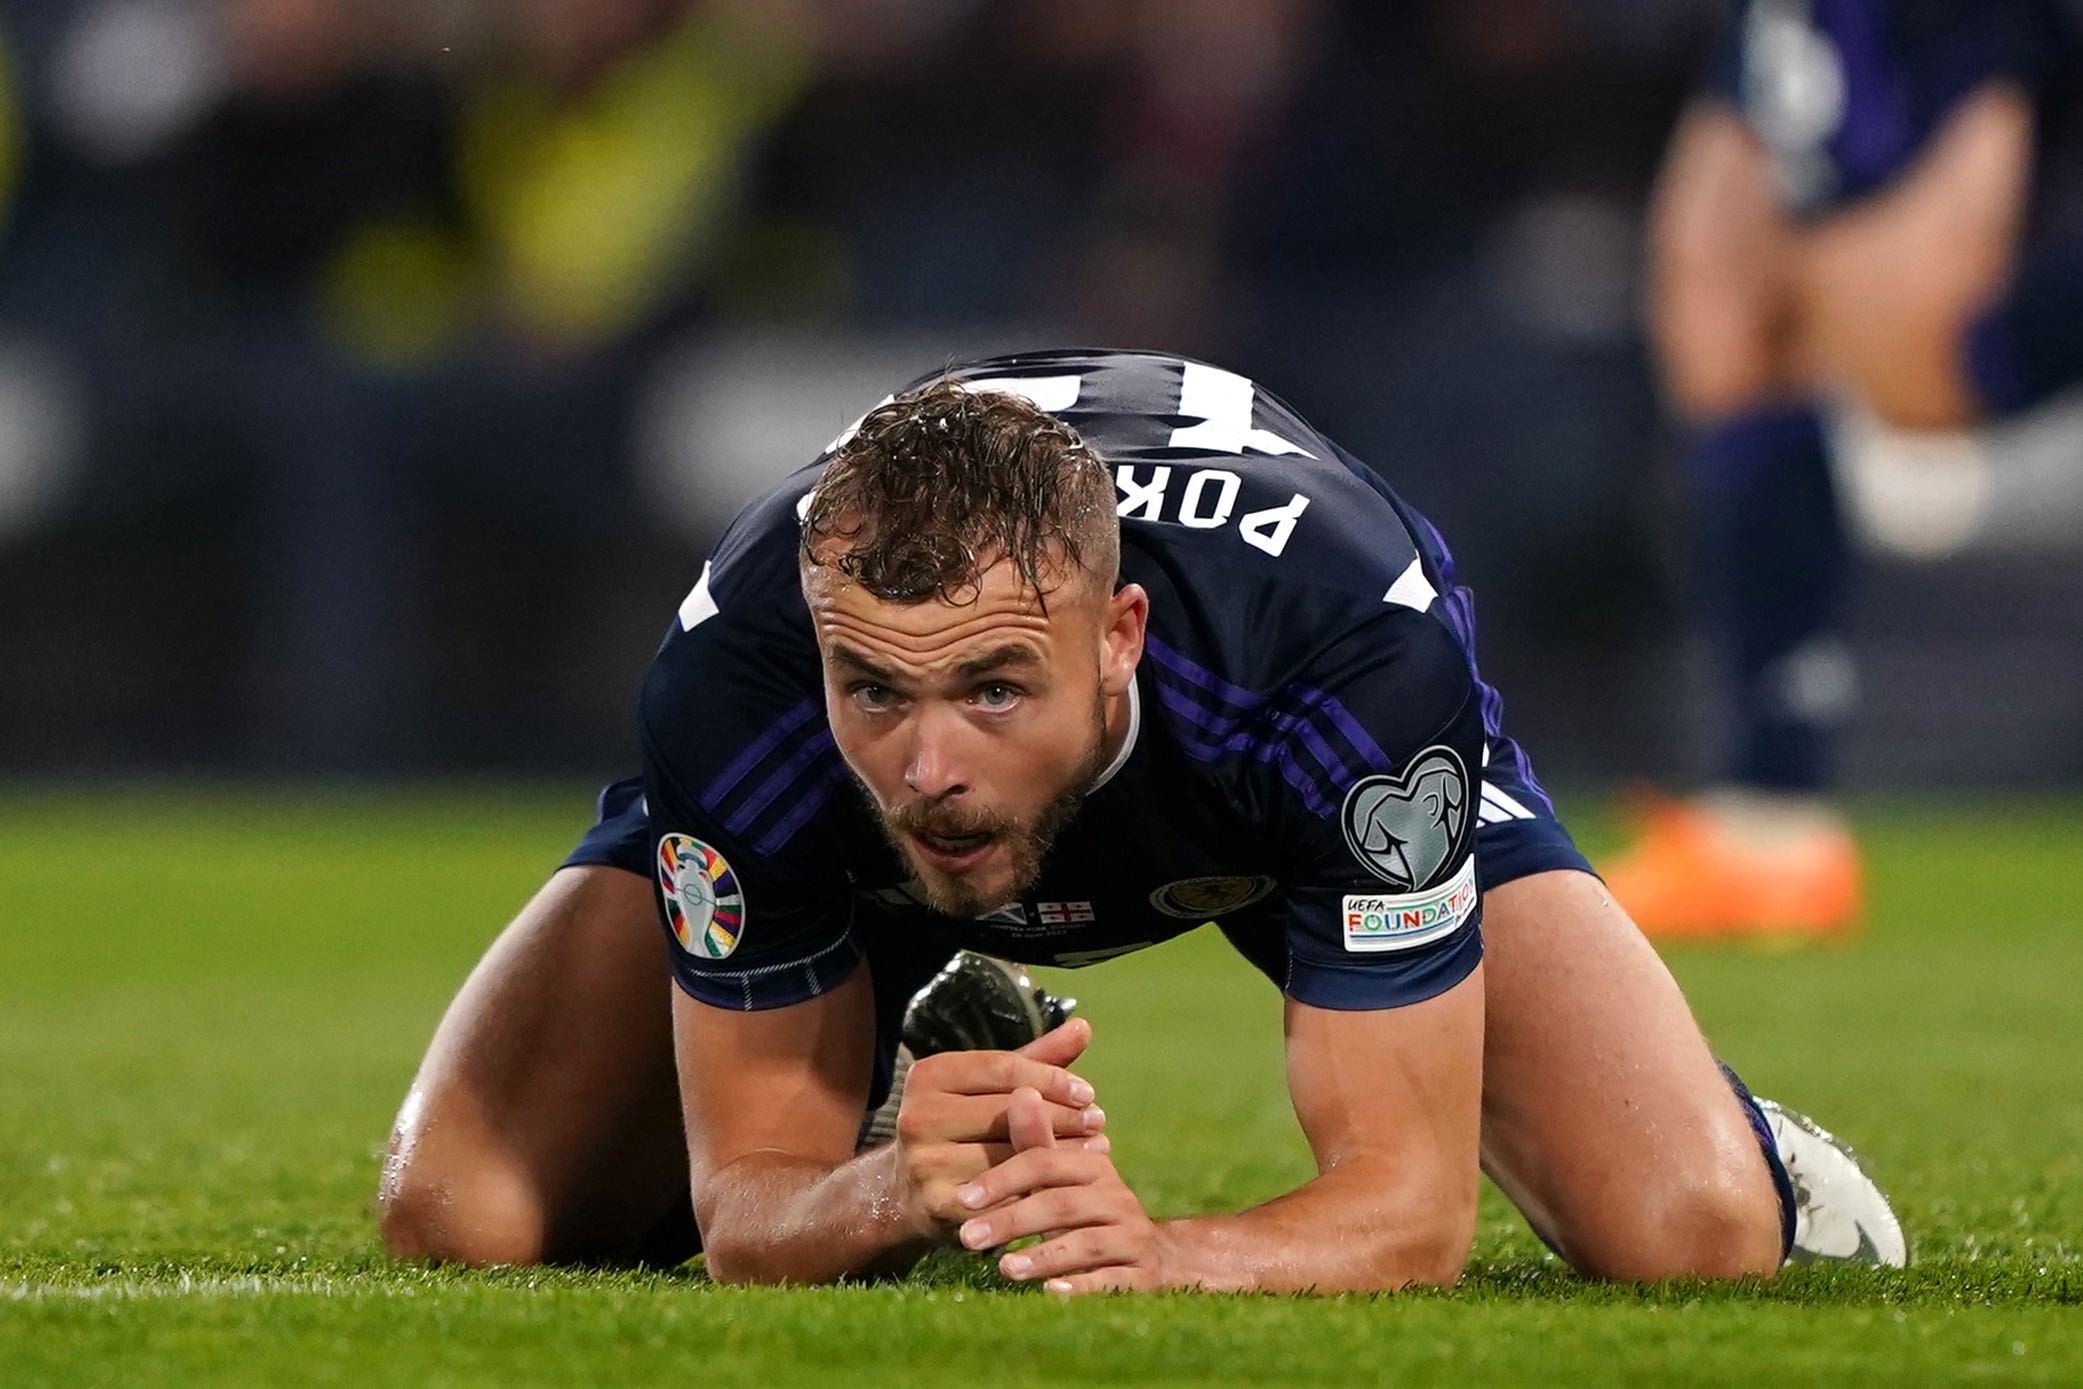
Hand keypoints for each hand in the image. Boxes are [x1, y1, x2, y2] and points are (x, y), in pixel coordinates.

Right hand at [890, 1018, 1106, 1241]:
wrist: (908, 1193)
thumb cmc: (961, 1127)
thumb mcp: (988, 1088)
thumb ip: (1035, 1059)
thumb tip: (1084, 1026)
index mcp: (928, 1075)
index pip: (1002, 1068)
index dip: (1050, 1078)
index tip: (1088, 1092)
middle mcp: (918, 1115)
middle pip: (1006, 1111)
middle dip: (1059, 1115)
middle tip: (1098, 1120)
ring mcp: (924, 1162)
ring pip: (1008, 1154)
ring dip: (1058, 1152)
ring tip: (1095, 1148)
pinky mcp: (938, 1204)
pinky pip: (1003, 1194)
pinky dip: (1041, 1187)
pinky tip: (1069, 1182)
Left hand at [955, 1084, 1167, 1294]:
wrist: (1148, 1255)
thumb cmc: (1083, 1211)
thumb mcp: (1058, 1179)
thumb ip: (1034, 1142)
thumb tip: (1019, 1092)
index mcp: (1093, 1165)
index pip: (1044, 1162)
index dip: (1003, 1179)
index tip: (964, 1199)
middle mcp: (1117, 1197)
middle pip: (1061, 1203)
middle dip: (1011, 1220)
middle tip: (968, 1238)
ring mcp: (1132, 1237)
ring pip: (1087, 1243)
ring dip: (1043, 1255)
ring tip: (1004, 1268)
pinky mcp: (1141, 1275)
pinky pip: (1111, 1281)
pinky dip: (1082, 1286)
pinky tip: (1051, 1292)